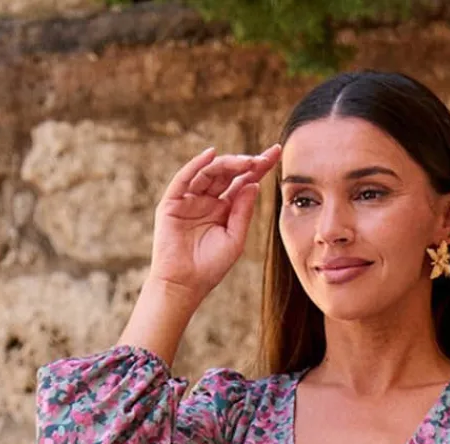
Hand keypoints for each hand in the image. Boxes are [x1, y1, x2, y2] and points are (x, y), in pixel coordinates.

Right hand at [148, 142, 281, 300]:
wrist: (184, 284)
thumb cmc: (210, 267)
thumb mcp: (235, 239)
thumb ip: (243, 212)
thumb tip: (254, 184)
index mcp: (225, 209)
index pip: (243, 182)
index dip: (259, 167)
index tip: (276, 152)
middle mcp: (208, 200)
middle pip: (228, 173)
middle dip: (245, 163)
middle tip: (262, 158)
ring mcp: (190, 199)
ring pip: (209, 173)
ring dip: (228, 164)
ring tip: (246, 162)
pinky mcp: (172, 202)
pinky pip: (184, 178)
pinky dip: (196, 165)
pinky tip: (211, 156)